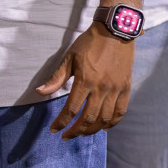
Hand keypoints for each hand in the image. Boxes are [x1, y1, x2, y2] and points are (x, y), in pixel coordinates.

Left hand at [37, 22, 133, 139]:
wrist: (114, 31)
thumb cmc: (89, 43)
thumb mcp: (69, 57)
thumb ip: (56, 78)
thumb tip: (40, 92)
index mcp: (85, 80)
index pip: (71, 109)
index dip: (62, 122)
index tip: (54, 130)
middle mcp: (102, 88)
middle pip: (88, 119)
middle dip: (76, 131)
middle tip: (67, 136)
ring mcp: (116, 90)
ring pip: (104, 119)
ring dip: (92, 130)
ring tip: (82, 133)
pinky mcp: (126, 89)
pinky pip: (120, 112)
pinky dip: (112, 123)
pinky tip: (103, 127)